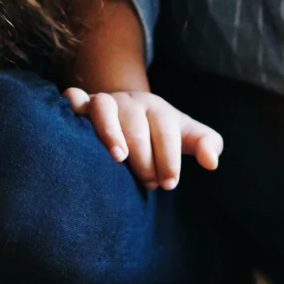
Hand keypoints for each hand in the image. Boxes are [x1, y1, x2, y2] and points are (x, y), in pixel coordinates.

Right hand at [64, 88, 222, 189]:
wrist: (132, 112)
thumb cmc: (161, 133)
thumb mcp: (186, 135)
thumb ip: (206, 144)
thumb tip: (212, 163)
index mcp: (158, 110)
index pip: (166, 130)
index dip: (169, 157)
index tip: (169, 184)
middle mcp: (131, 103)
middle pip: (136, 125)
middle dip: (144, 157)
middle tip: (149, 184)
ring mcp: (106, 102)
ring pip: (105, 109)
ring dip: (110, 132)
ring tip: (118, 159)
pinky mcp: (84, 106)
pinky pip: (75, 99)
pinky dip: (73, 102)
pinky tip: (72, 111)